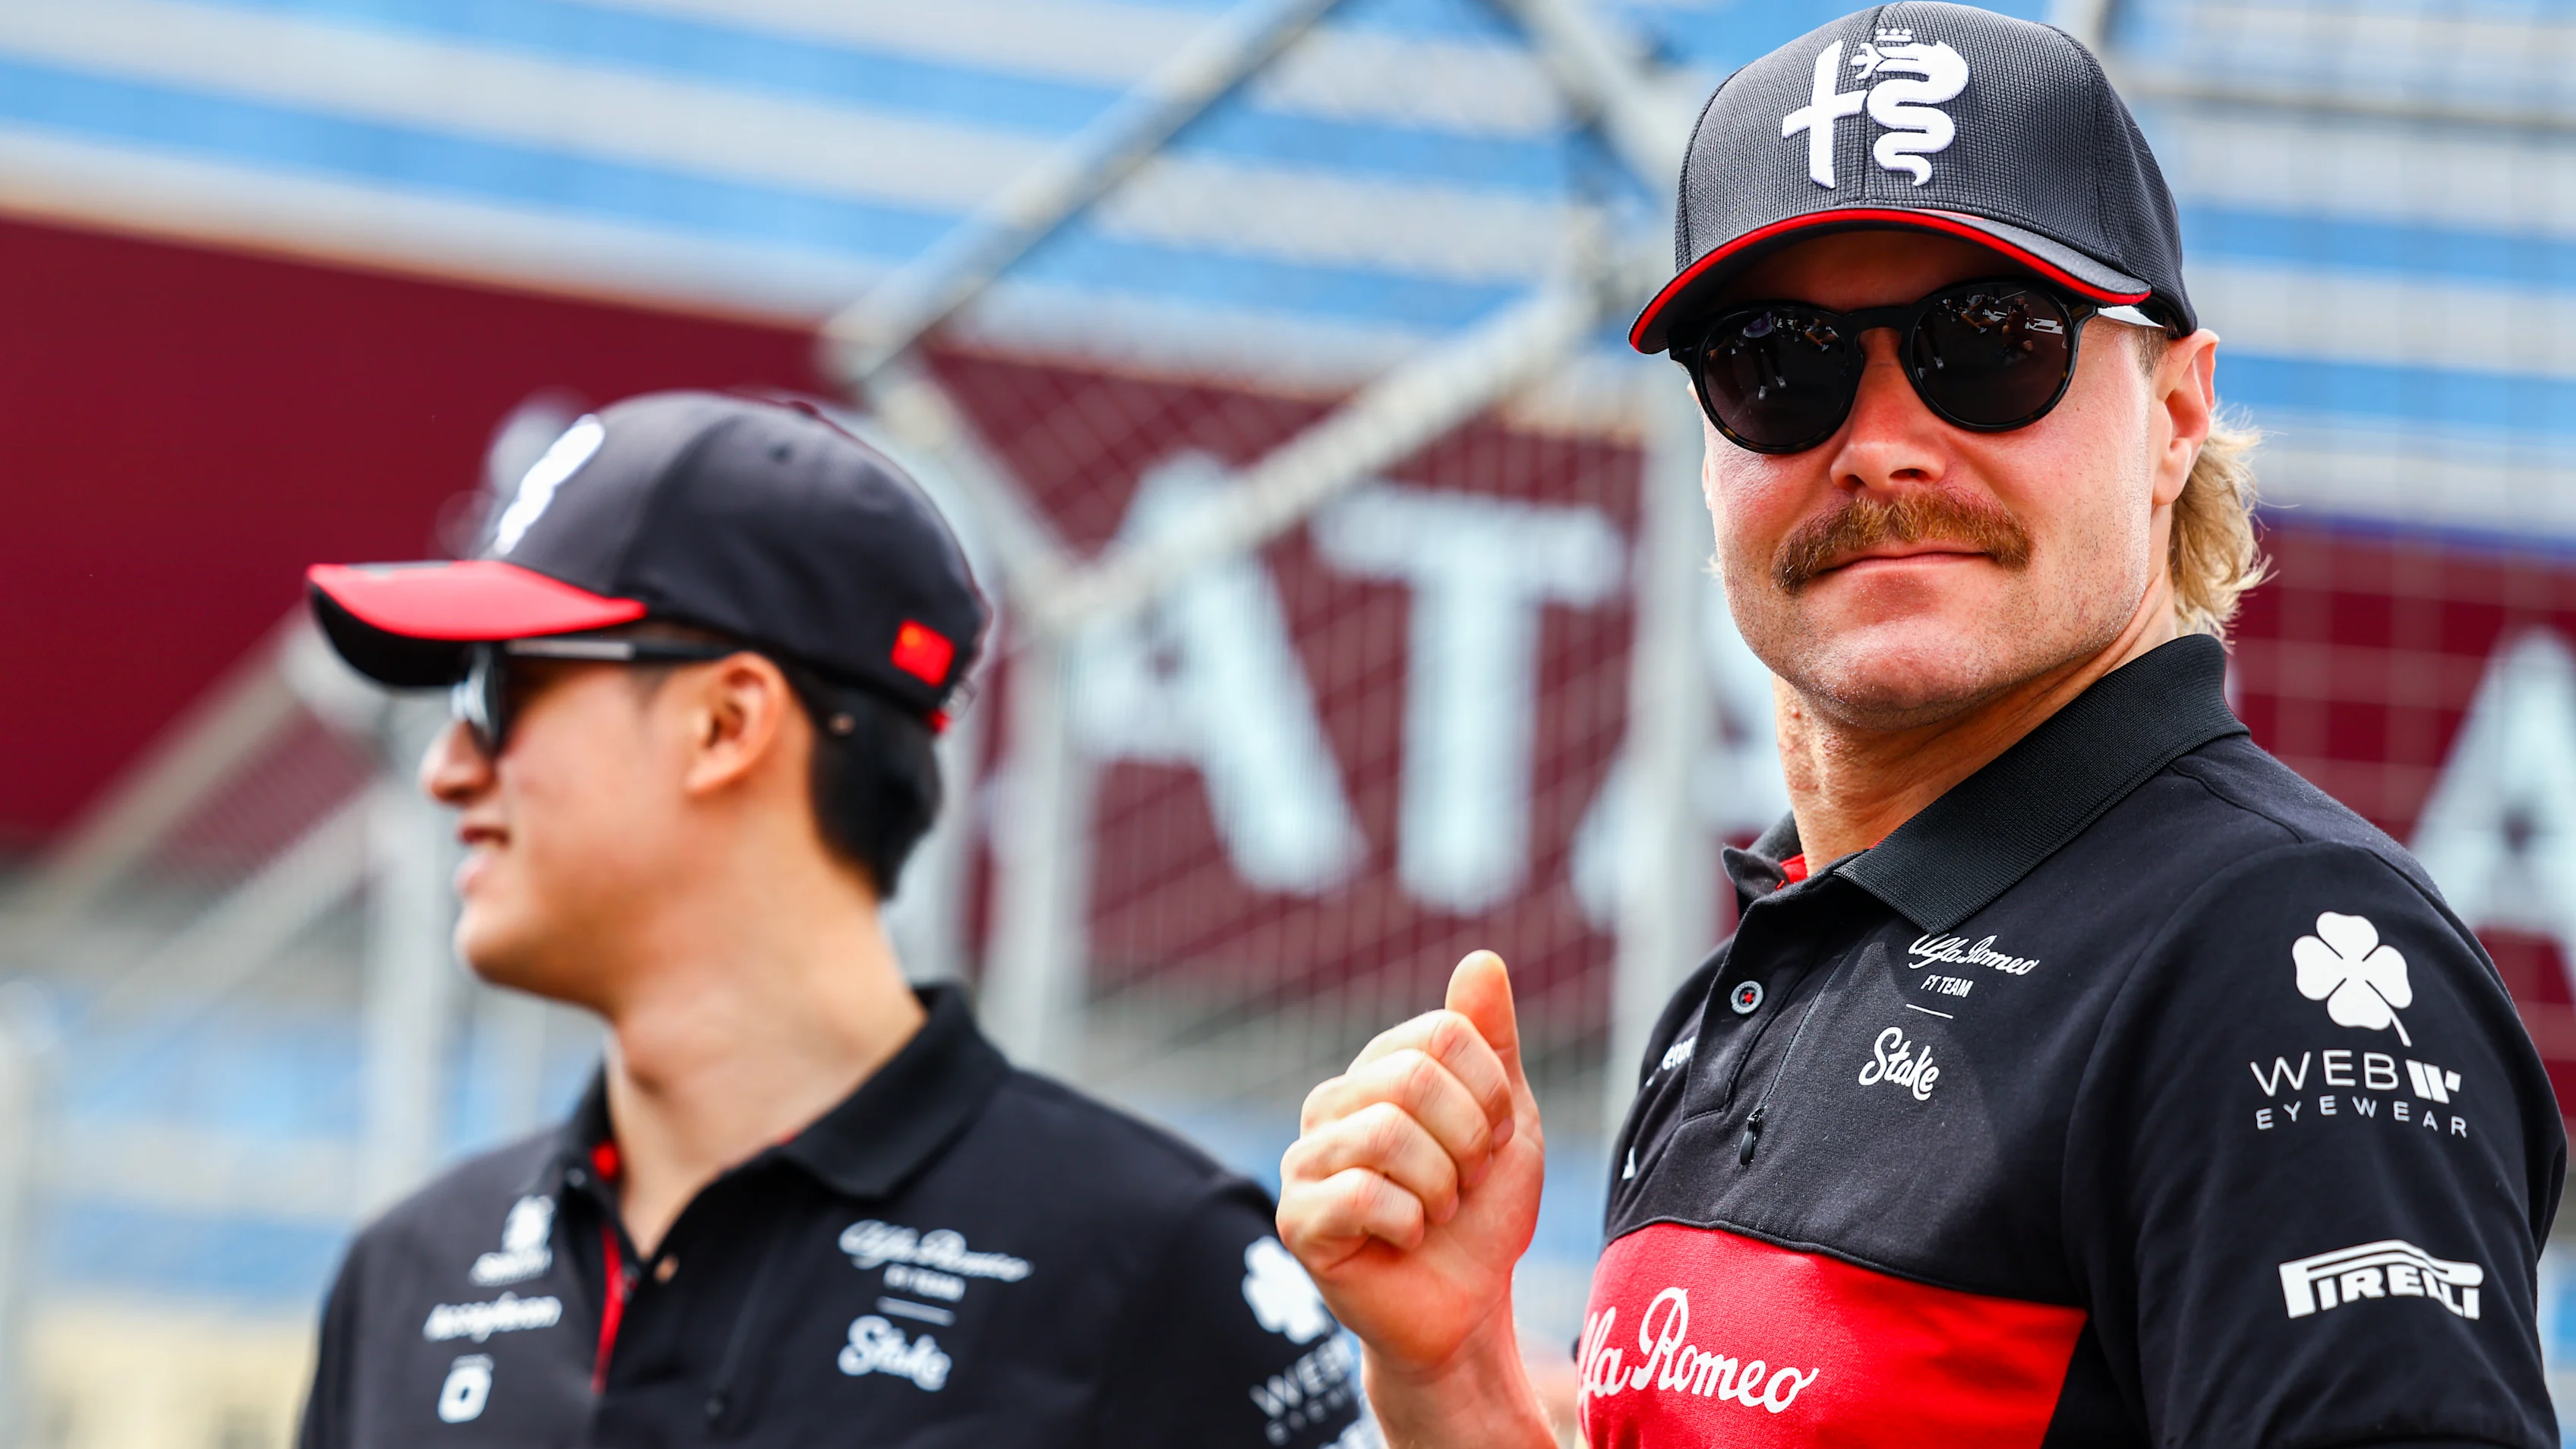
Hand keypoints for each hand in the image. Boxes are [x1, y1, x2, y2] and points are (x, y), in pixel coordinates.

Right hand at [1278, 951, 1546, 1386]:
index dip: (1488, 1092)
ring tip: (1439, 1212)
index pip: (1442, 1032)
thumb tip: (1481, 957)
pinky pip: (1361, 1194)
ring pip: (1387, 1135)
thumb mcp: (1505, 1120)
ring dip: (1442, 1187)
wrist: (1465, 1309)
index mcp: (1377, 1071)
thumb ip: (1491, 1041)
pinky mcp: (1295, 1219)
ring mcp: (1305, 1160)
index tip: (1491, 1141)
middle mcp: (1331, 1105)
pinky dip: (1410, 1222)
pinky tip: (1407, 1238)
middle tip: (1467, 1183)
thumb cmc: (1481, 1216)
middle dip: (1468, 1142)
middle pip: (1414, 1079)